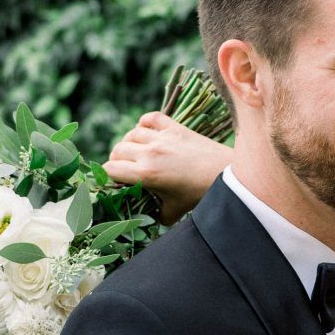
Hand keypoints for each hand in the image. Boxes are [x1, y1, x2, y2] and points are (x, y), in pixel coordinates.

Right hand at [105, 112, 229, 225]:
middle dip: (117, 161)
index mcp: (146, 174)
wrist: (226, 174)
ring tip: (135, 153)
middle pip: (117, 150)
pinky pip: (150, 118)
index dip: (108, 176)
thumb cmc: (199, 194)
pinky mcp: (175, 127)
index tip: (115, 182)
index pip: (111, 169)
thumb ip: (155, 214)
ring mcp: (162, 137)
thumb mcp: (174, 211)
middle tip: (125, 170)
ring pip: (131, 134)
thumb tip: (144, 217)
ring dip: (129, 143)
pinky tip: (147, 132)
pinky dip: (144, 123)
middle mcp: (150, 152)